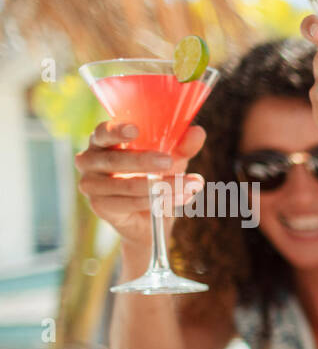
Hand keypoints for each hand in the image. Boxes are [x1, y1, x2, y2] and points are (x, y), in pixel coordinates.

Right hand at [74, 121, 204, 249]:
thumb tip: (198, 132)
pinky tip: (182, 198)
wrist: (149, 218)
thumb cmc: (154, 177)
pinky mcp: (99, 206)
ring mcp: (91, 184)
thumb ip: (182, 146)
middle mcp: (90, 160)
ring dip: (161, 185)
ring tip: (190, 185)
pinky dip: (158, 201)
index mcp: (102, 141)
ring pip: (127, 184)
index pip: (103, 132)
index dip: (117, 131)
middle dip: (144, 161)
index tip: (136, 130)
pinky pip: (129, 203)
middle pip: (115, 160)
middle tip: (169, 162)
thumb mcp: (171, 160)